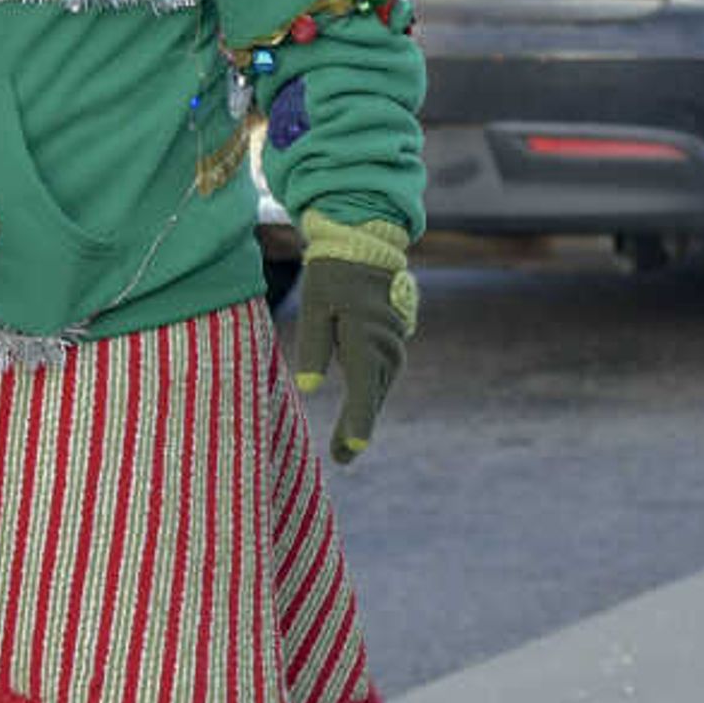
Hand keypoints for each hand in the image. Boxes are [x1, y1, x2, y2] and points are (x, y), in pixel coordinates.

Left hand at [289, 212, 415, 463]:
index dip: (355, 426)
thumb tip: (309, 388)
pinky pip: (382, 375)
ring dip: (365, 413)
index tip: (349, 453)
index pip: (362, 392)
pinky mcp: (394, 342)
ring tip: (345, 445)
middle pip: (372, 398)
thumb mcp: (315, 306)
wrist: (366, 244)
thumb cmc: (333, 275)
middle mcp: (385, 347)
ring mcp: (394, 345)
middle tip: (341, 458)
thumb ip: (312, 347)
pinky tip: (359, 409)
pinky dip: (370, 394)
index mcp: (364, 340)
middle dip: (357, 429)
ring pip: (378, 388)